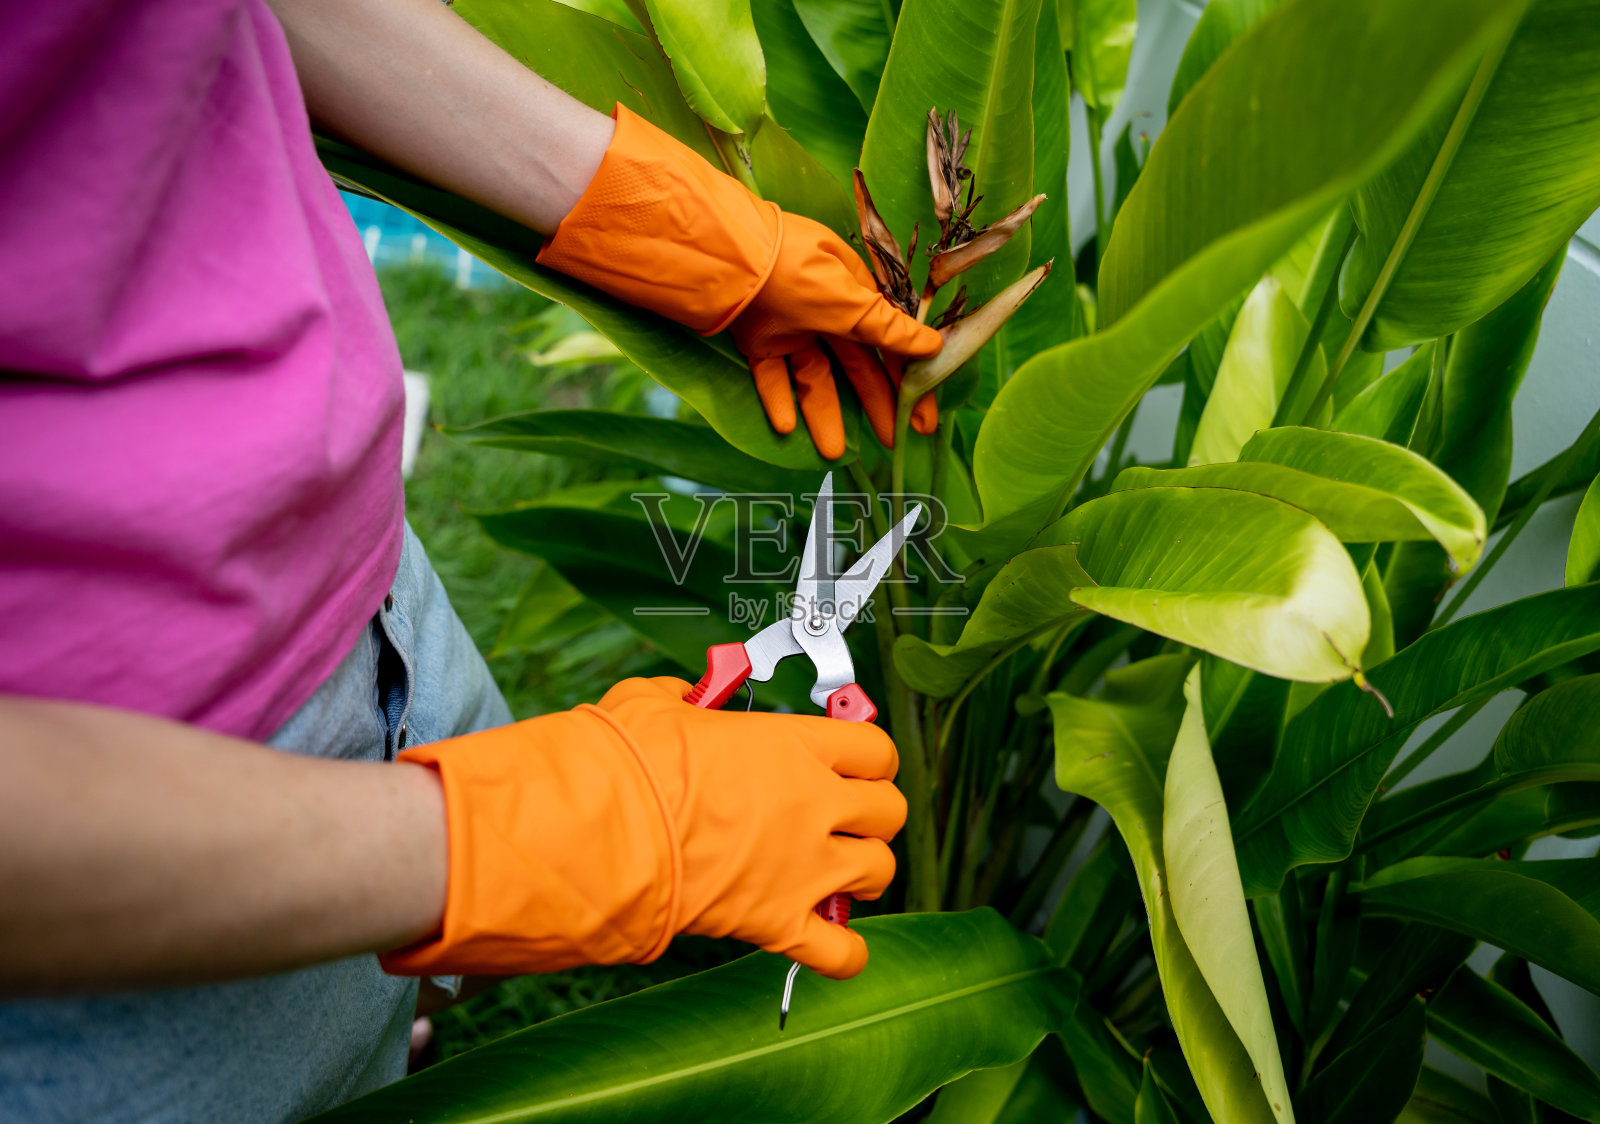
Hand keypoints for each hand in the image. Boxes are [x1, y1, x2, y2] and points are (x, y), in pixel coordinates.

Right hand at [380, 677, 904, 979]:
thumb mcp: (654, 704)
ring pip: (879, 872)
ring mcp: (804, 866)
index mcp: (793, 746)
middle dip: (873, 814)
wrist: (605, 831)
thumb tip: (680, 696)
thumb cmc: (628, 764)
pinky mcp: (779, 921)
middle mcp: (815, 804)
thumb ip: (682, 697)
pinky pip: (841, 951)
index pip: (874, 747)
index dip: (868, 757)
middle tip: (845, 816)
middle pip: (889, 811)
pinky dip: (843, 951)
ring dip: (863, 872)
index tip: (853, 762)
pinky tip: (829, 941)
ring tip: (836, 871)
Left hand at [729, 214, 941, 458]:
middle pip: (856, 366)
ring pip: (814, 378)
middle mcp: (826, 312)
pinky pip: (772, 376)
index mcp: (855, 294)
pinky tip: (786, 427)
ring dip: (824, 414)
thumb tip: (934, 346)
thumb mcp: (848, 301)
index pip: (890, 343)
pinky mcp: (758, 340)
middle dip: (875, 403)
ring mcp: (791, 327)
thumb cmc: (796, 272)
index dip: (909, 380)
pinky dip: (778, 400)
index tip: (921, 418)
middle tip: (892, 441)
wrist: (727, 260)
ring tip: (833, 453)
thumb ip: (888, 329)